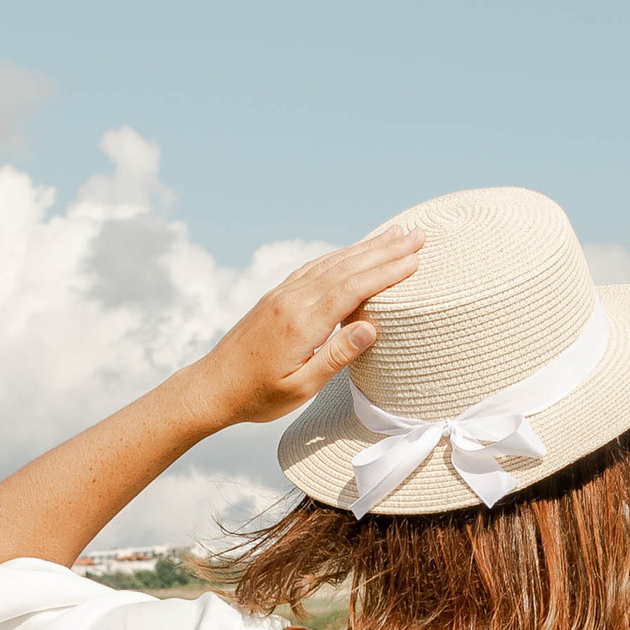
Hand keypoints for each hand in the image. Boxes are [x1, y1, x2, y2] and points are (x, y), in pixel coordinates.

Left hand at [193, 221, 425, 429]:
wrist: (212, 387)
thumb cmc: (258, 396)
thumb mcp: (300, 388)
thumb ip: (335, 357)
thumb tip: (370, 327)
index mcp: (301, 323)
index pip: (352, 289)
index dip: (386, 273)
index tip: (414, 260)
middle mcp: (292, 299)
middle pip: (346, 267)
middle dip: (384, 250)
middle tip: (417, 235)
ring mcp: (282, 294)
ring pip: (331, 262)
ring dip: (365, 247)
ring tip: (394, 234)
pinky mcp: (276, 296)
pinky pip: (314, 267)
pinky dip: (340, 256)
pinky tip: (353, 251)